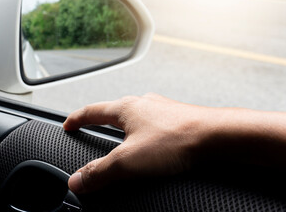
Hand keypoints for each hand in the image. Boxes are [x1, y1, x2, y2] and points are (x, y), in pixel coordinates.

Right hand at [63, 93, 210, 193]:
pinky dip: (146, 135)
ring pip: (137, 117)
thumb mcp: (128, 161)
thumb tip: (76, 181)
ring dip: (126, 127)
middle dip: (101, 120)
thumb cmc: (176, 141)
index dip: (77, 119)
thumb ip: (99, 172)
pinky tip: (153, 146)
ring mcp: (162, 111)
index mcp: (125, 108)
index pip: (92, 110)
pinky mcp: (178, 120)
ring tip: (123, 140)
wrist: (217, 136)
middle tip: (93, 128)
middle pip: (114, 111)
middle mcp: (143, 104)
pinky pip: (155, 125)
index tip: (68, 124)